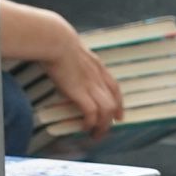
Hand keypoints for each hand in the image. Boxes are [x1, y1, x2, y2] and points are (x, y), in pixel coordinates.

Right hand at [41, 19, 123, 137]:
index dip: (119, 104)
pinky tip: (84, 127)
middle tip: (103, 131)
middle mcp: (98, 77)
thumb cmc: (59, 43)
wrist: (56, 40)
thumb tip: (69, 69)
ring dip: (102, 126)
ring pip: (107, 111)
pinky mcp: (80, 91)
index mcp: (98, 67)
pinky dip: (90, 123)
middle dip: (110, 120)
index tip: (118, 115)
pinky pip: (92, 113)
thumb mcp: (74, 52)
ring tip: (94, 134)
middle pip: (113, 103)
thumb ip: (77, 63)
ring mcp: (91, 85)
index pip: (115, 89)